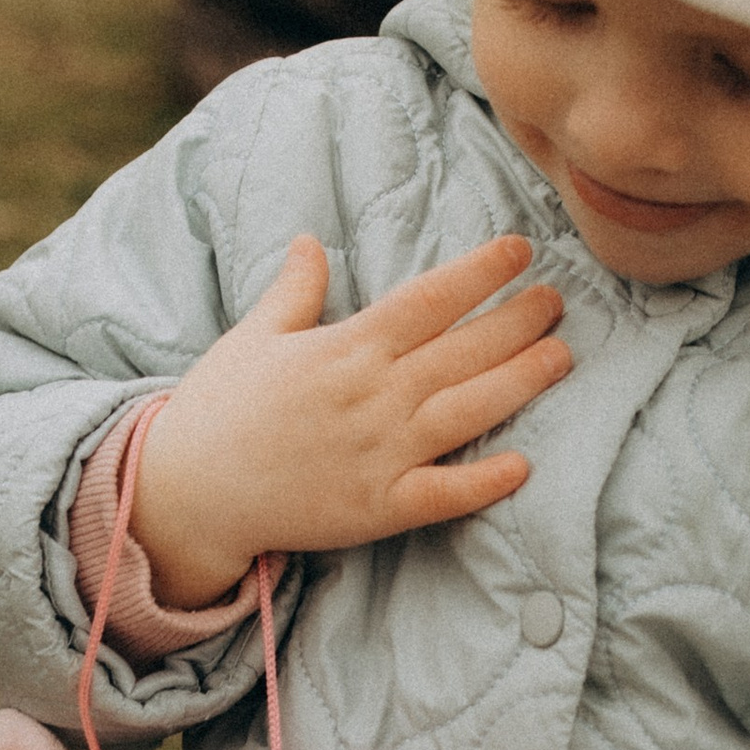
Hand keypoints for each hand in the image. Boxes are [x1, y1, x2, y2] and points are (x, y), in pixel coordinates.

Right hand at [130, 236, 569, 607]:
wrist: (188, 492)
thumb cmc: (218, 410)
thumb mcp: (253, 337)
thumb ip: (294, 291)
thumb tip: (310, 241)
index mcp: (344, 348)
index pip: (428, 300)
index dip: (480, 272)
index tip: (521, 250)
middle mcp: (371, 397)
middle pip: (462, 350)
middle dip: (517, 321)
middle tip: (559, 300)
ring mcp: (378, 455)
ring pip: (467, 412)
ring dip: (520, 383)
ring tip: (561, 356)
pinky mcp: (377, 509)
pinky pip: (443, 495)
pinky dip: (483, 483)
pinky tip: (523, 466)